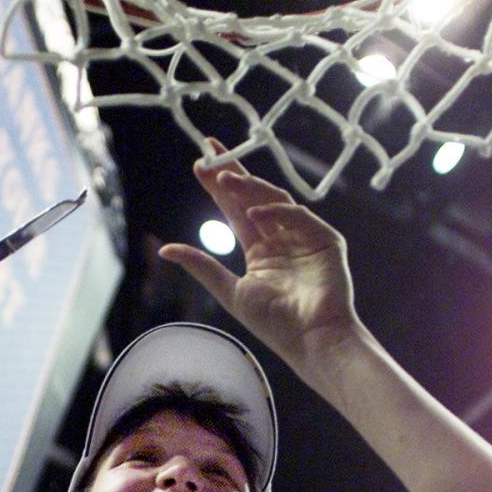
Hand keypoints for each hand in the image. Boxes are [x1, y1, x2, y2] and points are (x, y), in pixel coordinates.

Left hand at [159, 143, 359, 372]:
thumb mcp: (230, 291)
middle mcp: (281, 238)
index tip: (199, 164)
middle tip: (209, 150)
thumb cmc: (275, 324)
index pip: (235, 209)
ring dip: (249, 187)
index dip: (218, 186)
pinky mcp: (326, 240)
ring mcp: (305, 237)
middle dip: (232, 172)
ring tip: (223, 179)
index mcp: (260, 250)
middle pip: (254, 196)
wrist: (311, 341)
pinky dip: (276, 212)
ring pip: (275, 200)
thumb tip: (165, 249)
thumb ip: (202, 267)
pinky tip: (253, 213)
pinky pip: (299, 216)